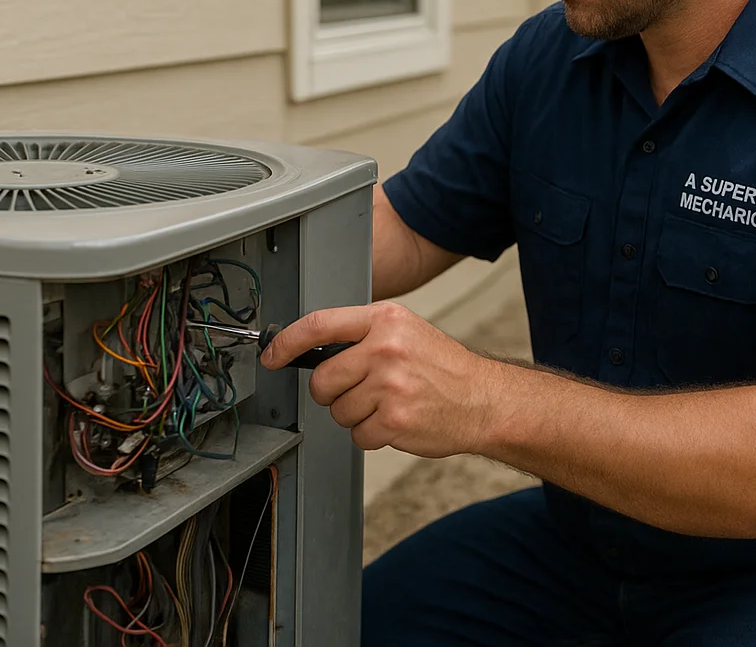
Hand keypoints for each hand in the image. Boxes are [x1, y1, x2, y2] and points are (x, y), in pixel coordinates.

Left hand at [260, 301, 505, 457]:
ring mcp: (390, 386)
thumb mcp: (405, 331)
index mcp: (385, 319)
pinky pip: (357, 435)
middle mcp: (386, 348)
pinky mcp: (394, 421)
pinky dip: (372, 435)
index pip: (319, 325)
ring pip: (339, 411)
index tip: (271, 356)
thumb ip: (362, 335)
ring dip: (357, 415)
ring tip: (389, 403)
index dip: (286, 343)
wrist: (483, 399)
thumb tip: (312, 350)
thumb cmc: (442, 367)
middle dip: (333, 392)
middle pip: (323, 379)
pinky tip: (397, 421)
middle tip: (363, 390)